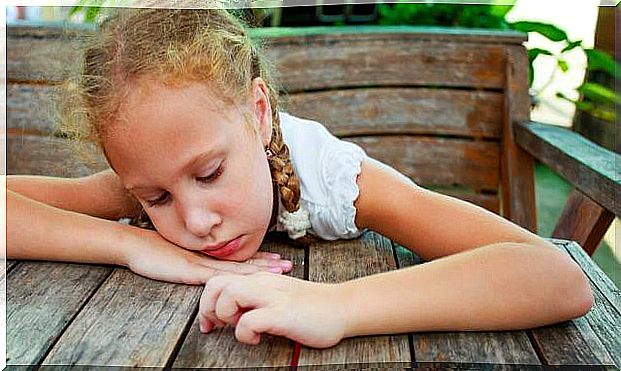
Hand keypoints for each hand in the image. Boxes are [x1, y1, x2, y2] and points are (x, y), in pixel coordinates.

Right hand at [122, 227, 292, 284]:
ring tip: (279, 270)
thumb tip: (211, 273)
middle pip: (244, 261)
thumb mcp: (182, 257)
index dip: (260, 259)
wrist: (134, 244)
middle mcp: (209, 257)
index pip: (240, 257)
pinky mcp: (190, 270)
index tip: (279, 260)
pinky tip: (246, 280)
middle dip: (267, 264)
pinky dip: (234, 278)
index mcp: (209, 255)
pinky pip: (215, 275)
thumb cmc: (155, 252)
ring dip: (258, 269)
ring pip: (236, 267)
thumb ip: (198, 263)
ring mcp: (200, 263)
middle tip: (288, 265)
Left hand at [198, 272, 347, 348]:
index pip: (219, 280)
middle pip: (216, 284)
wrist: (342, 307)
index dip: (206, 302)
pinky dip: (245, 333)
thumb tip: (234, 312)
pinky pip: (249, 321)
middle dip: (208, 309)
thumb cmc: (312, 306)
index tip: (210, 323)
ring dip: (225, 315)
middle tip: (219, 326)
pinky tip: (257, 338)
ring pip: (229, 295)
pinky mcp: (283, 314)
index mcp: (259, 279)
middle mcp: (262, 283)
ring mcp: (273, 297)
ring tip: (239, 327)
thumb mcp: (278, 295)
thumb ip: (257, 298)